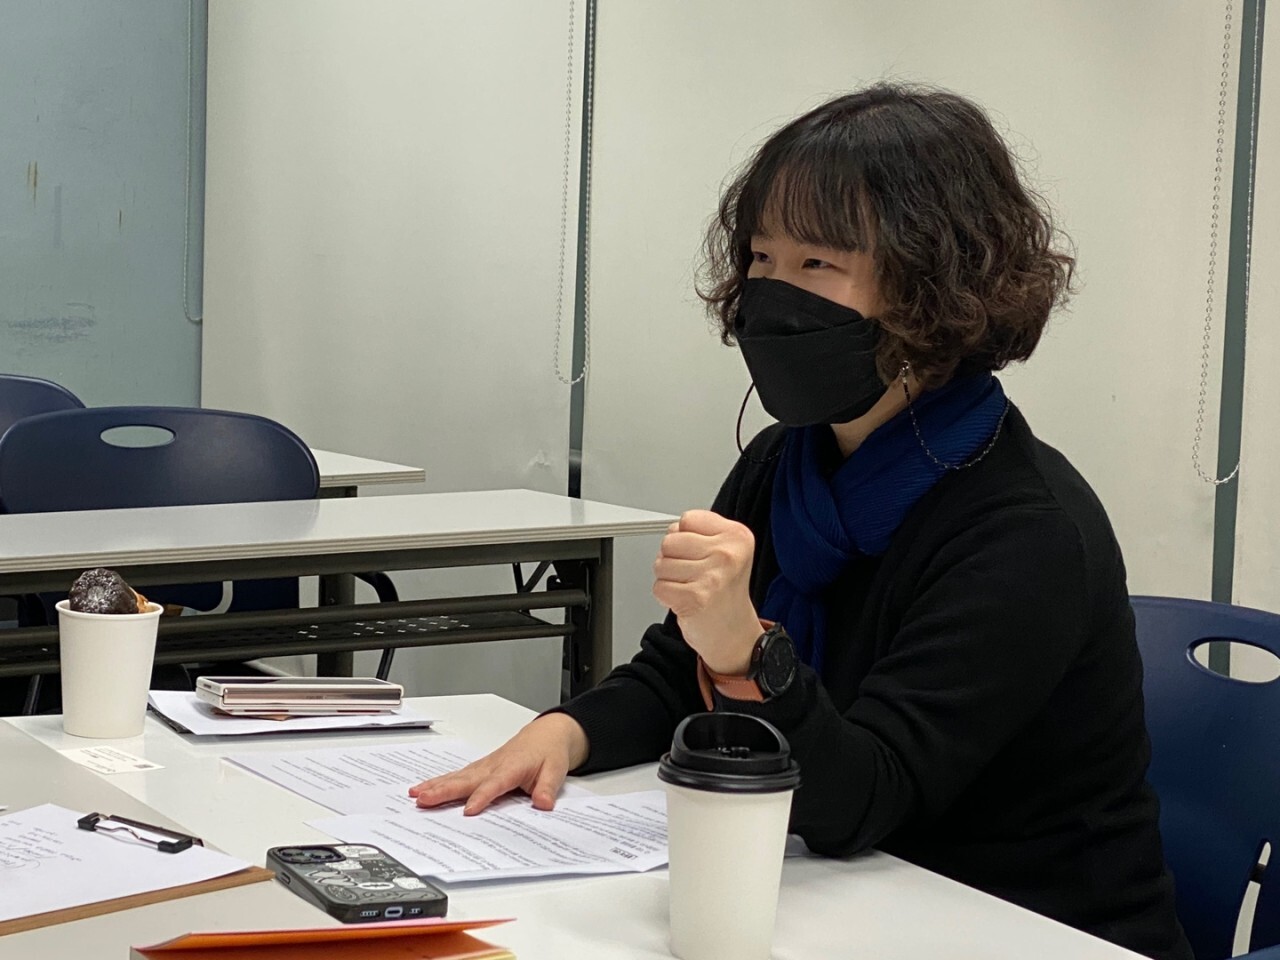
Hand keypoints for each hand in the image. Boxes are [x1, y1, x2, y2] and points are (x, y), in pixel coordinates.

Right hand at [408, 712, 588, 814]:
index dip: (481, 798)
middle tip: (424, 800)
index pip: (494, 784)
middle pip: (466, 780)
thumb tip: (543, 803)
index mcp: (512, 767)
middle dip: (444, 791)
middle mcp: (493, 765)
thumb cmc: (548, 752)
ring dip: (435, 786)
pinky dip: (438, 782)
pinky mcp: (479, 769)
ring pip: (456, 777)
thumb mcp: (555, 771)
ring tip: (416, 796)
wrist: (546, 735)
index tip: (469, 811)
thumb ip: (547, 788)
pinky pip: (456, 776)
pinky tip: (422, 789)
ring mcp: (484, 766)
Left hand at [652, 509, 761, 674]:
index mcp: (737, 536)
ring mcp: (712, 577)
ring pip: (661, 564)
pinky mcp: (695, 599)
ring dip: (669, 579)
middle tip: (692, 574)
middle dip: (672, 558)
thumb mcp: (727, 551)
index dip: (684, 537)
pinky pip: (659, 587)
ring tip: (690, 588)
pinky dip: (666, 597)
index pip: (687, 519)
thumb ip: (700, 533)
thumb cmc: (725, 592)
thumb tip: (672, 528)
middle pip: (670, 540)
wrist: (734, 633)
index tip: (698, 553)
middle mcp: (728, 554)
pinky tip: (685, 601)